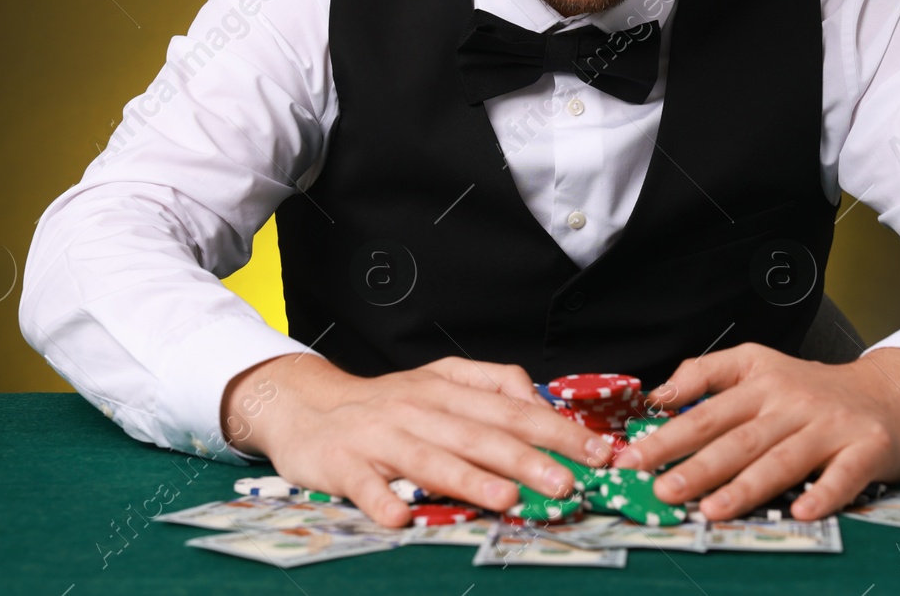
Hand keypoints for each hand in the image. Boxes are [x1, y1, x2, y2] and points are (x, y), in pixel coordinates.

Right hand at [221, 352, 614, 526]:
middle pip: (478, 434)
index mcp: (445, 389)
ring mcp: (378, 438)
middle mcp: (417, 409)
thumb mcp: (441, 380)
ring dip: (469, 480)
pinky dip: (381, 501)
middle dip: (525, 459)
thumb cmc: (386, 402)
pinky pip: (364, 486)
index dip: (554, 430)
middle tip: (566, 483)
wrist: (305, 405)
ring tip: (507, 500)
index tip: (594, 451)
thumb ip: (492, 385)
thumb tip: (541, 402)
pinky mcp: (342, 465)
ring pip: (430, 459)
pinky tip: (402, 519)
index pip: (510, 408)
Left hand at [611, 343, 899, 521]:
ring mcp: (829, 426)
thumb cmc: (816, 388)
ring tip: (712, 509)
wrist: (892, 391)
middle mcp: (791, 401)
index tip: (633, 456)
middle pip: (738, 437)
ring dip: (745, 486)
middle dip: (696, 465)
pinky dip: (823, 494)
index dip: (668, 433)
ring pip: (782, 458)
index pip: (706, 410)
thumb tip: (659, 395)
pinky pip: (842, 475)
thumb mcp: (760, 364)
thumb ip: (708, 374)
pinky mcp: (865, 449)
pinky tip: (801, 512)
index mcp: (760, 381)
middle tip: (662, 490)